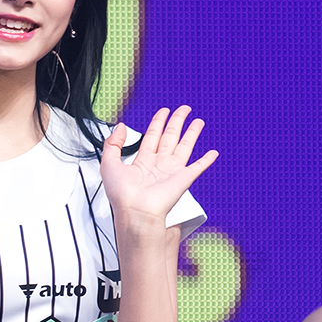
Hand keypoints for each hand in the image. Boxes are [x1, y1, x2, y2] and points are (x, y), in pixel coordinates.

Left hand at [100, 107, 217, 226]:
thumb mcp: (109, 164)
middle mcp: (158, 166)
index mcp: (142, 162)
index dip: (158, 122)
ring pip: (185, 147)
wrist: (136, 212)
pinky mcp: (183, 179)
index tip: (164, 111)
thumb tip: (122, 127)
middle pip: (170, 137)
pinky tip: (212, 153)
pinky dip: (206, 160)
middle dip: (177, 122)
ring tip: (198, 121)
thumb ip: (113, 143)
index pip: (152, 136)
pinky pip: (197, 167)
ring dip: (192, 133)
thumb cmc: (122, 196)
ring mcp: (172, 172)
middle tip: (184, 110)